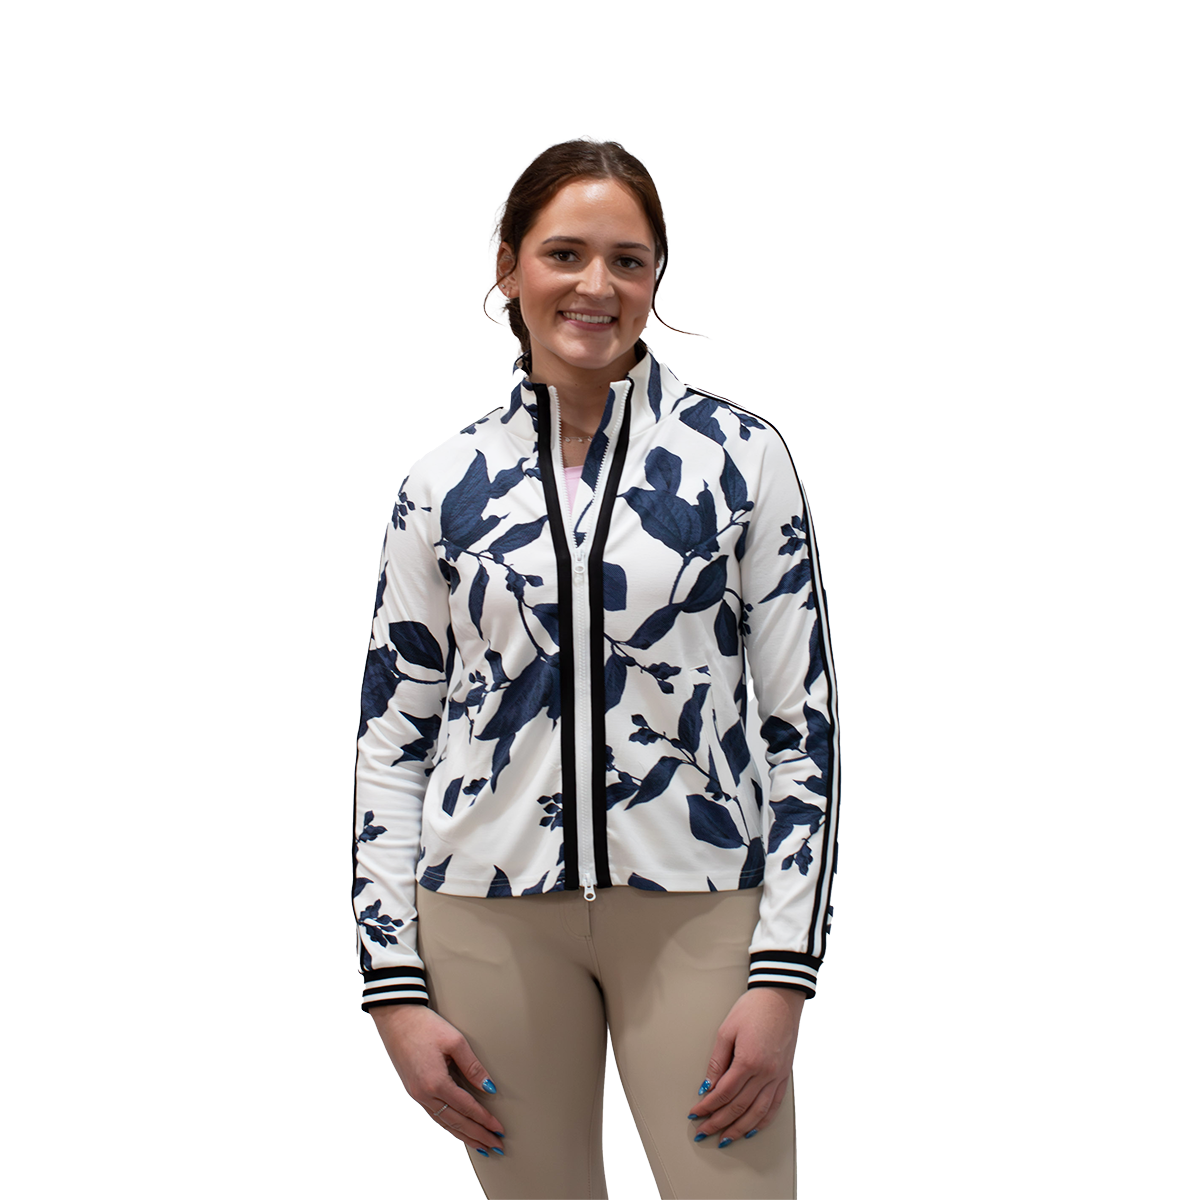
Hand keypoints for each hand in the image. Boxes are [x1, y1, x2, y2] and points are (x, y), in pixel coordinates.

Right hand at [371, 1004, 506, 1156]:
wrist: (396, 1017)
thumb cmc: (424, 1025)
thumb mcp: (455, 1041)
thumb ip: (473, 1067)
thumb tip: (489, 1088)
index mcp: (435, 1083)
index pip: (467, 1108)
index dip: (485, 1121)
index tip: (499, 1130)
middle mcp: (424, 1094)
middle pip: (456, 1122)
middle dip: (477, 1136)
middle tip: (495, 1147)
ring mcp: (417, 1094)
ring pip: (444, 1123)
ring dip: (464, 1135)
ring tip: (480, 1145)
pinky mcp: (413, 1090)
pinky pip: (434, 1115)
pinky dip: (449, 1126)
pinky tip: (457, 1129)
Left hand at [687, 987, 804, 1144]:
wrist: (780, 997)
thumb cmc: (752, 1009)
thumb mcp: (726, 1030)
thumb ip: (717, 1062)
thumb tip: (707, 1087)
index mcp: (748, 1061)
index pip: (723, 1093)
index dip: (707, 1107)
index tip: (695, 1114)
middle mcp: (765, 1073)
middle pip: (739, 1107)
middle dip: (718, 1122)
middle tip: (703, 1132)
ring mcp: (778, 1076)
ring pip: (758, 1113)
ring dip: (740, 1129)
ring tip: (725, 1139)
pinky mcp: (785, 1075)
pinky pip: (775, 1105)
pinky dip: (763, 1120)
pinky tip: (752, 1128)